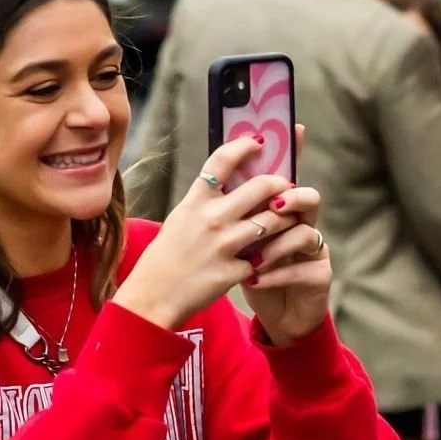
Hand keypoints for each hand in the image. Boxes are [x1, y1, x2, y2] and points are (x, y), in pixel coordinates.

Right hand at [114, 137, 297, 329]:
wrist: (153, 297)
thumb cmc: (167, 256)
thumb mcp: (181, 218)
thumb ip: (205, 200)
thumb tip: (232, 181)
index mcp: (195, 201)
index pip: (222, 160)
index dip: (244, 145)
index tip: (259, 141)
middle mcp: (211, 218)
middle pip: (261, 187)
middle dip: (281, 184)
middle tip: (287, 186)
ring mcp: (224, 245)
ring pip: (273, 221)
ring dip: (286, 218)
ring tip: (287, 218)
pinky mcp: (233, 271)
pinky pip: (265, 257)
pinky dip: (272, 255)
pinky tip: (274, 255)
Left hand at [242, 127, 331, 347]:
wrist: (274, 317)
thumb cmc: (251, 273)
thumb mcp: (236, 240)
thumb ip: (234, 212)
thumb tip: (211, 176)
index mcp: (282, 211)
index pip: (289, 175)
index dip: (295, 152)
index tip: (294, 130)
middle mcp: (303, 225)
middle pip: (308, 198)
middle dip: (290, 198)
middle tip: (272, 205)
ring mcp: (315, 251)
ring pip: (307, 233)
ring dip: (279, 243)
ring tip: (254, 256)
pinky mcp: (319, 277)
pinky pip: (301, 270)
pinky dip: (275, 274)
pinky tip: (255, 279)